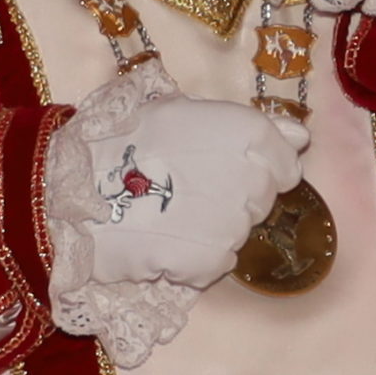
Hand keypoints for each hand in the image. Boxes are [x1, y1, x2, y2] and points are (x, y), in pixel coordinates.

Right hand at [82, 96, 308, 290]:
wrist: (74, 187)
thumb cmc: (124, 140)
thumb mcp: (183, 113)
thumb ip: (249, 127)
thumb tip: (301, 138)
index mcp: (247, 133)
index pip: (286, 165)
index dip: (256, 167)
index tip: (223, 168)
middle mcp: (250, 178)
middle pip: (261, 200)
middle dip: (232, 196)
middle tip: (184, 188)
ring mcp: (233, 223)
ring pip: (238, 232)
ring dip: (211, 226)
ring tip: (167, 212)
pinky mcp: (210, 261)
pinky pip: (216, 262)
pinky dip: (194, 255)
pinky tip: (163, 237)